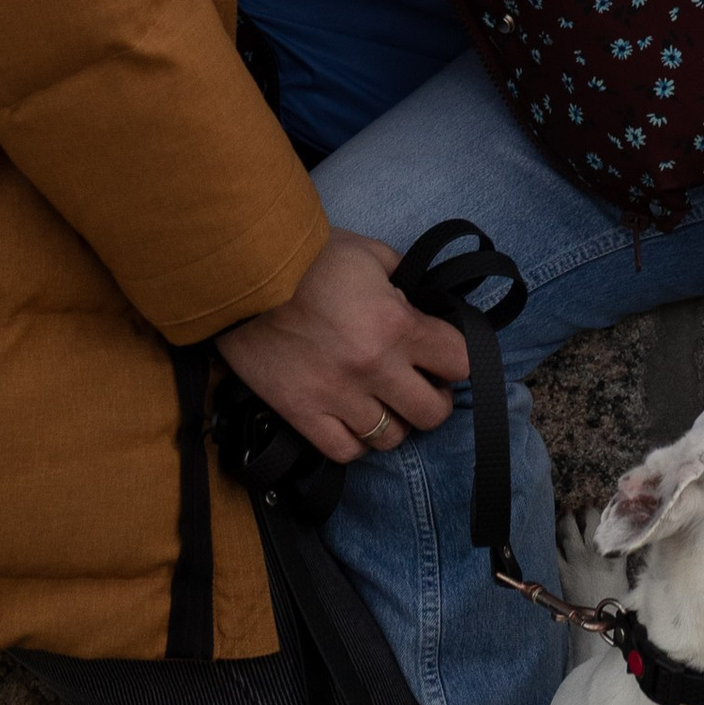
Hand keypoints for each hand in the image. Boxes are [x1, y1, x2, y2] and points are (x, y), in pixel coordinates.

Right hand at [214, 229, 470, 466]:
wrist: (242, 274)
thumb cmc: (307, 257)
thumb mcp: (369, 253)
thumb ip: (403, 278)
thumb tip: (422, 301)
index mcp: (396, 325)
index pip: (461, 362)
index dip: (459, 359)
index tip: (447, 355)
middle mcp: (373, 368)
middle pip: (432, 413)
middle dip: (434, 398)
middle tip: (420, 384)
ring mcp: (336, 395)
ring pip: (390, 439)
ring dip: (394, 422)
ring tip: (384, 403)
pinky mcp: (300, 412)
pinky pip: (344, 450)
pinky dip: (354, 440)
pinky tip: (352, 419)